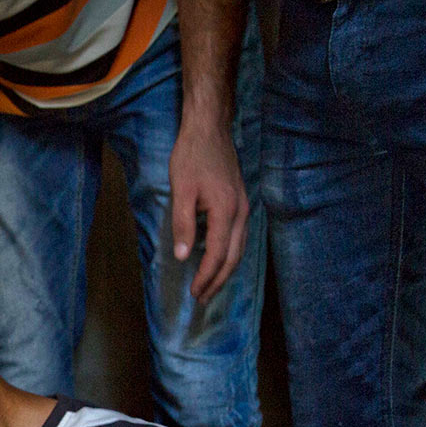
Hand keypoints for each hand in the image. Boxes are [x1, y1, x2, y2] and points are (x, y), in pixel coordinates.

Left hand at [170, 115, 248, 301]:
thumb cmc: (192, 155)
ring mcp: (244, 206)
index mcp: (226, 211)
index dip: (206, 277)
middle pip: (233, 257)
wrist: (210, 127)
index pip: (218, 255)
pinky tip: (216, 259)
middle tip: (202, 298)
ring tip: (210, 286)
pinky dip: (229, 254)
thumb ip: (183, 224)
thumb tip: (184, 257)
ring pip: (240, 248)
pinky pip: (239, 236)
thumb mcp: (181, 190)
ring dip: (225, 270)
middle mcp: (241, 212)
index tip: (194, 292)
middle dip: (218, 281)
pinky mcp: (240, 202)